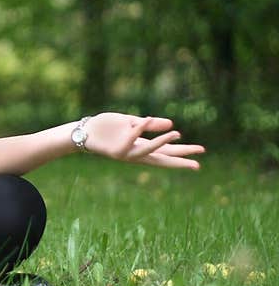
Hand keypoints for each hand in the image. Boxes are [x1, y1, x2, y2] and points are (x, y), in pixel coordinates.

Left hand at [82, 113, 204, 169]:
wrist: (83, 131)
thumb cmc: (106, 128)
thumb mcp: (131, 123)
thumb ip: (149, 124)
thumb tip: (172, 124)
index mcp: (140, 146)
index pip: (165, 151)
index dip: (182, 153)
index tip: (201, 153)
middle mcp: (135, 153)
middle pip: (161, 158)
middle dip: (179, 160)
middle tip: (198, 164)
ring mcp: (125, 154)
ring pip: (147, 152)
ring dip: (162, 143)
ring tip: (178, 134)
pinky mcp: (115, 151)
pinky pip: (130, 140)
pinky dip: (139, 131)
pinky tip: (145, 120)